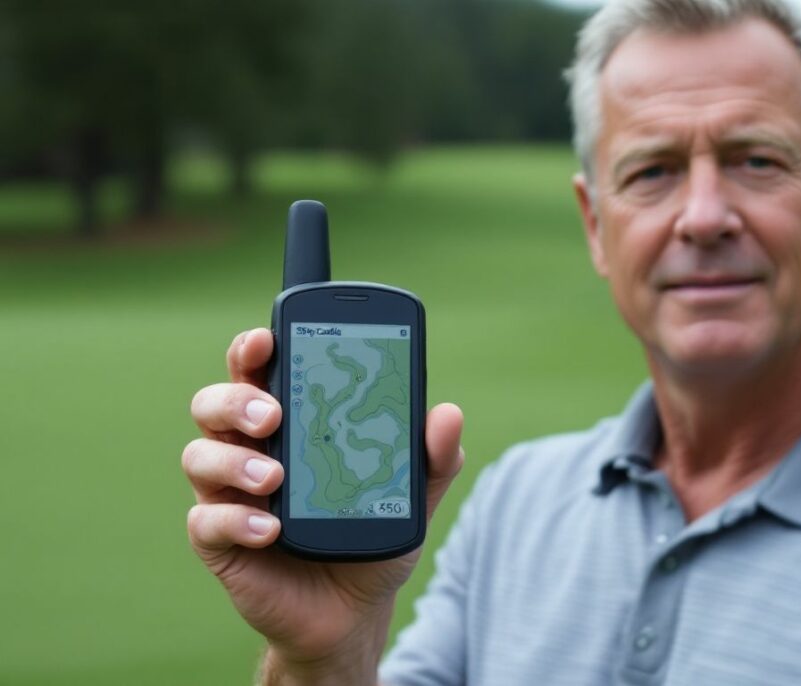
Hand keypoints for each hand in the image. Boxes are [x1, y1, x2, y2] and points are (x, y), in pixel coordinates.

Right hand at [183, 328, 463, 683]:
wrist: (354, 611)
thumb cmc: (370, 532)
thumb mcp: (412, 494)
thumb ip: (432, 456)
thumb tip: (448, 414)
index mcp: (290, 424)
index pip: (261, 371)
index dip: (255, 347)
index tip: (269, 337)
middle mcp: (250, 450)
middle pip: (215, 403)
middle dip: (236, 398)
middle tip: (274, 415)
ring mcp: (230, 496)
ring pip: (200, 456)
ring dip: (234, 461)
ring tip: (276, 479)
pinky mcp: (222, 543)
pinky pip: (206, 522)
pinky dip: (236, 520)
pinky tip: (271, 529)